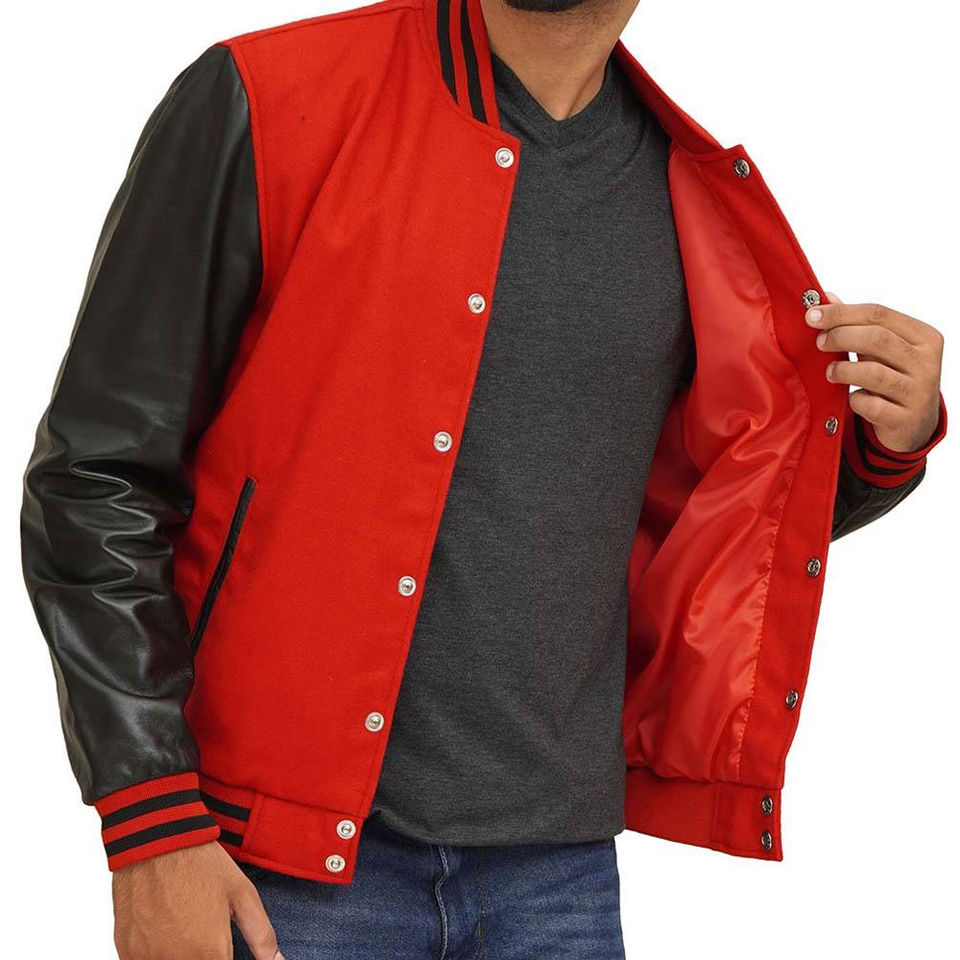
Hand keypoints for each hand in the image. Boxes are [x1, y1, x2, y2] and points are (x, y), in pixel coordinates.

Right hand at [112, 842, 282, 959]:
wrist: (157, 839)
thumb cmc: (201, 863)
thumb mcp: (242, 893)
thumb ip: (261, 935)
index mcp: (207, 952)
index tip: (225, 948)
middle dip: (207, 956)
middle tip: (206, 935)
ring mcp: (145, 958)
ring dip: (182, 955)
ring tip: (187, 928)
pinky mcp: (126, 950)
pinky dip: (157, 954)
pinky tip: (167, 930)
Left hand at [807, 292, 943, 452]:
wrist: (914, 424)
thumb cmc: (893, 377)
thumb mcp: (881, 349)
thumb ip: (856, 323)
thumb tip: (827, 297)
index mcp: (924, 337)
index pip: (879, 314)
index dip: (841, 313)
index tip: (812, 316)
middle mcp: (927, 362)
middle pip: (877, 338)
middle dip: (840, 336)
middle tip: (819, 342)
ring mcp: (919, 392)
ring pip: (873, 372)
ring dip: (843, 370)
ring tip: (831, 372)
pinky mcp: (905, 419)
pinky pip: (870, 405)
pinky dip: (854, 400)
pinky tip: (851, 397)